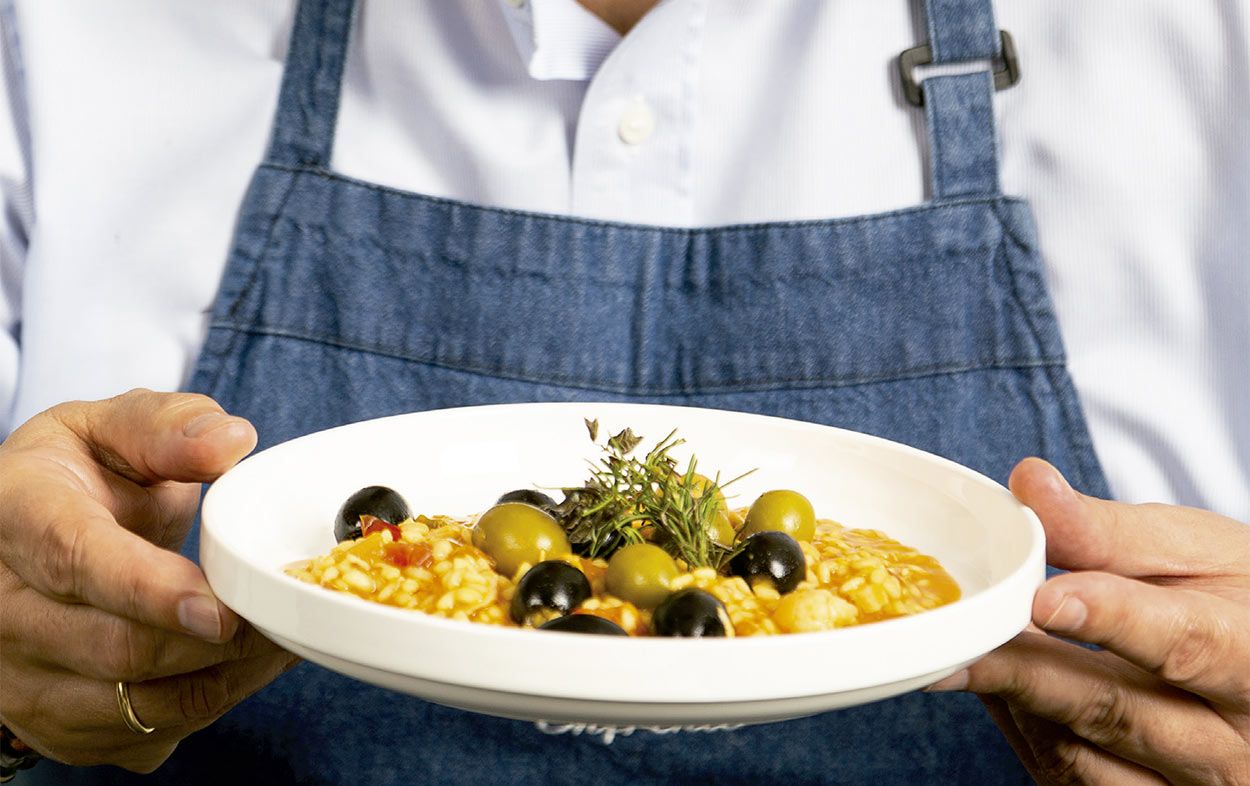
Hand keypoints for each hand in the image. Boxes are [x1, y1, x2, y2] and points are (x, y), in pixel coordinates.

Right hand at [0, 389, 298, 772]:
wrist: (39, 532)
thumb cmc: (83, 474)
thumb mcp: (116, 427)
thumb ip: (170, 428)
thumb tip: (230, 443)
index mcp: (15, 515)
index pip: (76, 561)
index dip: (149, 590)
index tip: (218, 609)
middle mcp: (1, 607)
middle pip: (116, 648)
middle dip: (217, 639)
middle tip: (285, 609)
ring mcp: (20, 677)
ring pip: (138, 705)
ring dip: (226, 677)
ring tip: (280, 636)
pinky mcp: (55, 726)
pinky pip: (145, 736)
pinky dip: (209, 704)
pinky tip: (243, 663)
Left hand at [928, 458, 1249, 784]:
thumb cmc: (1234, 598)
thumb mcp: (1193, 551)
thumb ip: (1108, 530)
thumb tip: (1030, 486)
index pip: (1184, 643)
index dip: (1112, 619)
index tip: (1045, 598)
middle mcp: (1233, 742)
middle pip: (1114, 708)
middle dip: (1026, 670)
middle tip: (956, 641)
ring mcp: (1190, 785)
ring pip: (1081, 754)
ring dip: (1014, 700)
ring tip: (961, 652)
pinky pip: (1069, 778)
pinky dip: (1022, 729)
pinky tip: (993, 683)